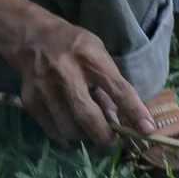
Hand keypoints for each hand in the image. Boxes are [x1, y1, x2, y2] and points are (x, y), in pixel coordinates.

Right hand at [6, 9, 155, 146]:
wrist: (32, 37)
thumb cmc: (74, 46)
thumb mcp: (98, 53)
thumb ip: (109, 82)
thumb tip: (118, 118)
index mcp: (91, 57)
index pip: (119, 89)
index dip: (135, 112)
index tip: (148, 130)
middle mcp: (66, 73)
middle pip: (89, 117)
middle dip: (105, 136)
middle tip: (113, 140)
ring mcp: (45, 88)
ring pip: (70, 129)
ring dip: (85, 136)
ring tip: (89, 127)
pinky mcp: (30, 100)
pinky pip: (52, 130)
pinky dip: (66, 136)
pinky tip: (72, 129)